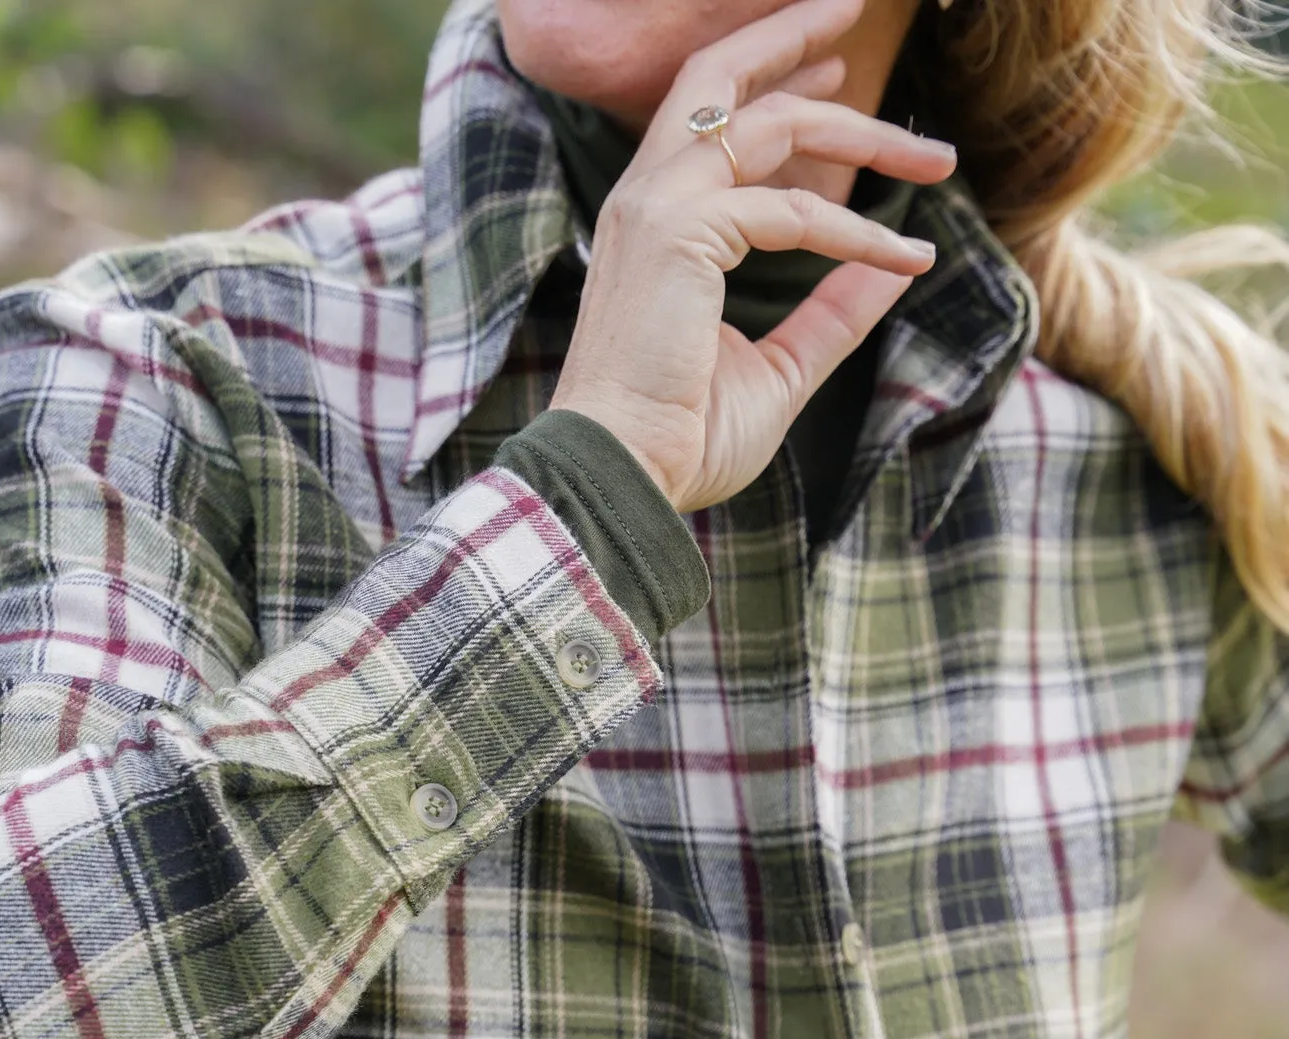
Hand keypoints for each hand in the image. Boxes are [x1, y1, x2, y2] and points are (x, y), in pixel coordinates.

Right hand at [547, 0, 957, 513]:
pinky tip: (904, 257)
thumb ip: (829, 314)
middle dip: (797, 38)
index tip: (839, 73)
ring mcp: (657, 209)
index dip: (778, 84)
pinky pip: (792, 212)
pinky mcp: (679, 234)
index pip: (710, 115)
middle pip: (724, 79)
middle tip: (862, 13)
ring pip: (770, 125)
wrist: (622, 476)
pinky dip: (856, 231)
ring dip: (862, 131)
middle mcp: (646, 199)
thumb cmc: (679, 439)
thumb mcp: (777, 369)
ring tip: (932, 158)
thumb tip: (889, 273)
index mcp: (653, 222)